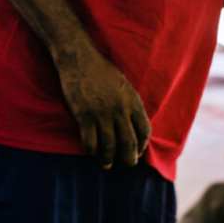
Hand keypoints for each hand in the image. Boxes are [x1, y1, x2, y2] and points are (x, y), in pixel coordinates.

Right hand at [55, 41, 150, 169]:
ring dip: (108, 159)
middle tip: (125, 164)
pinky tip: (91, 151)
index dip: (142, 145)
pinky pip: (90, 141)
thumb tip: (132, 123)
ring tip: (106, 164)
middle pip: (129, 143)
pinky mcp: (84, 115)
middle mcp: (120, 109)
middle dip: (128, 158)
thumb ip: (129, 104)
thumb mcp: (123, 85)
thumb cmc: (100, 69)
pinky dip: (91, 150)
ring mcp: (102, 113)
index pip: (144, 130)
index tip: (137, 151)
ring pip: (109, 146)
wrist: (79, 58)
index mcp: (133, 101)